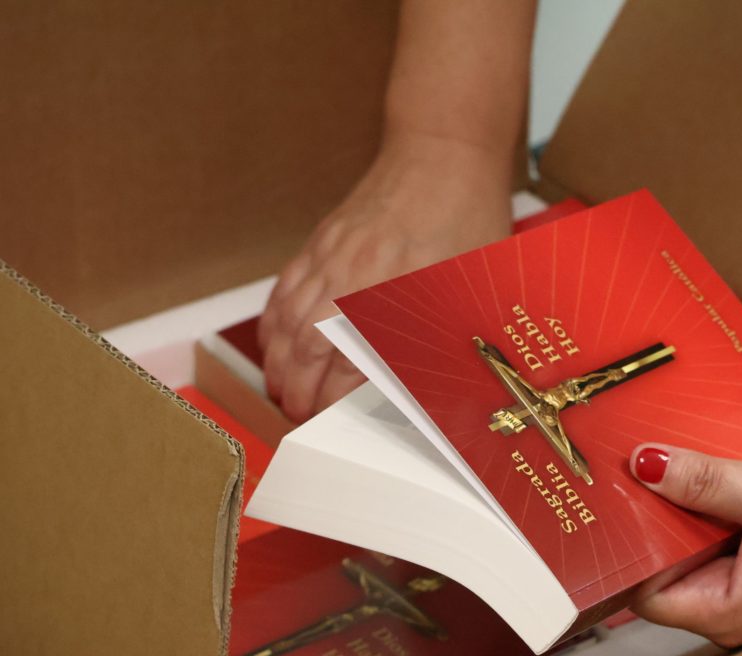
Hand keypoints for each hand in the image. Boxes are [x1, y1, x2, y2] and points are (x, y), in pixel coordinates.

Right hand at [260, 133, 512, 421]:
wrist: (442, 151)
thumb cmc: (466, 216)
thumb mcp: (468, 282)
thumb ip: (444, 330)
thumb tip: (431, 379)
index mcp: (392, 292)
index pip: (350, 363)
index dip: (334, 398)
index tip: (329, 418)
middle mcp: (351, 278)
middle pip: (307, 348)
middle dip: (298, 389)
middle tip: (298, 415)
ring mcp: (329, 257)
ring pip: (287, 321)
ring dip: (279, 362)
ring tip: (280, 390)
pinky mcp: (320, 241)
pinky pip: (284, 289)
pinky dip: (273, 322)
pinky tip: (273, 343)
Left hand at [626, 428, 741, 647]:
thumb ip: (704, 483)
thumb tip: (642, 465)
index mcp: (729, 612)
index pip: (645, 592)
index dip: (625, 548)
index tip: (606, 501)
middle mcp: (733, 602)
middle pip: (662, 562)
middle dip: (645, 517)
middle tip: (618, 467)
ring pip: (687, 537)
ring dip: (674, 499)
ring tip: (649, 454)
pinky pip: (714, 521)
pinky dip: (703, 492)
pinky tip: (693, 459)